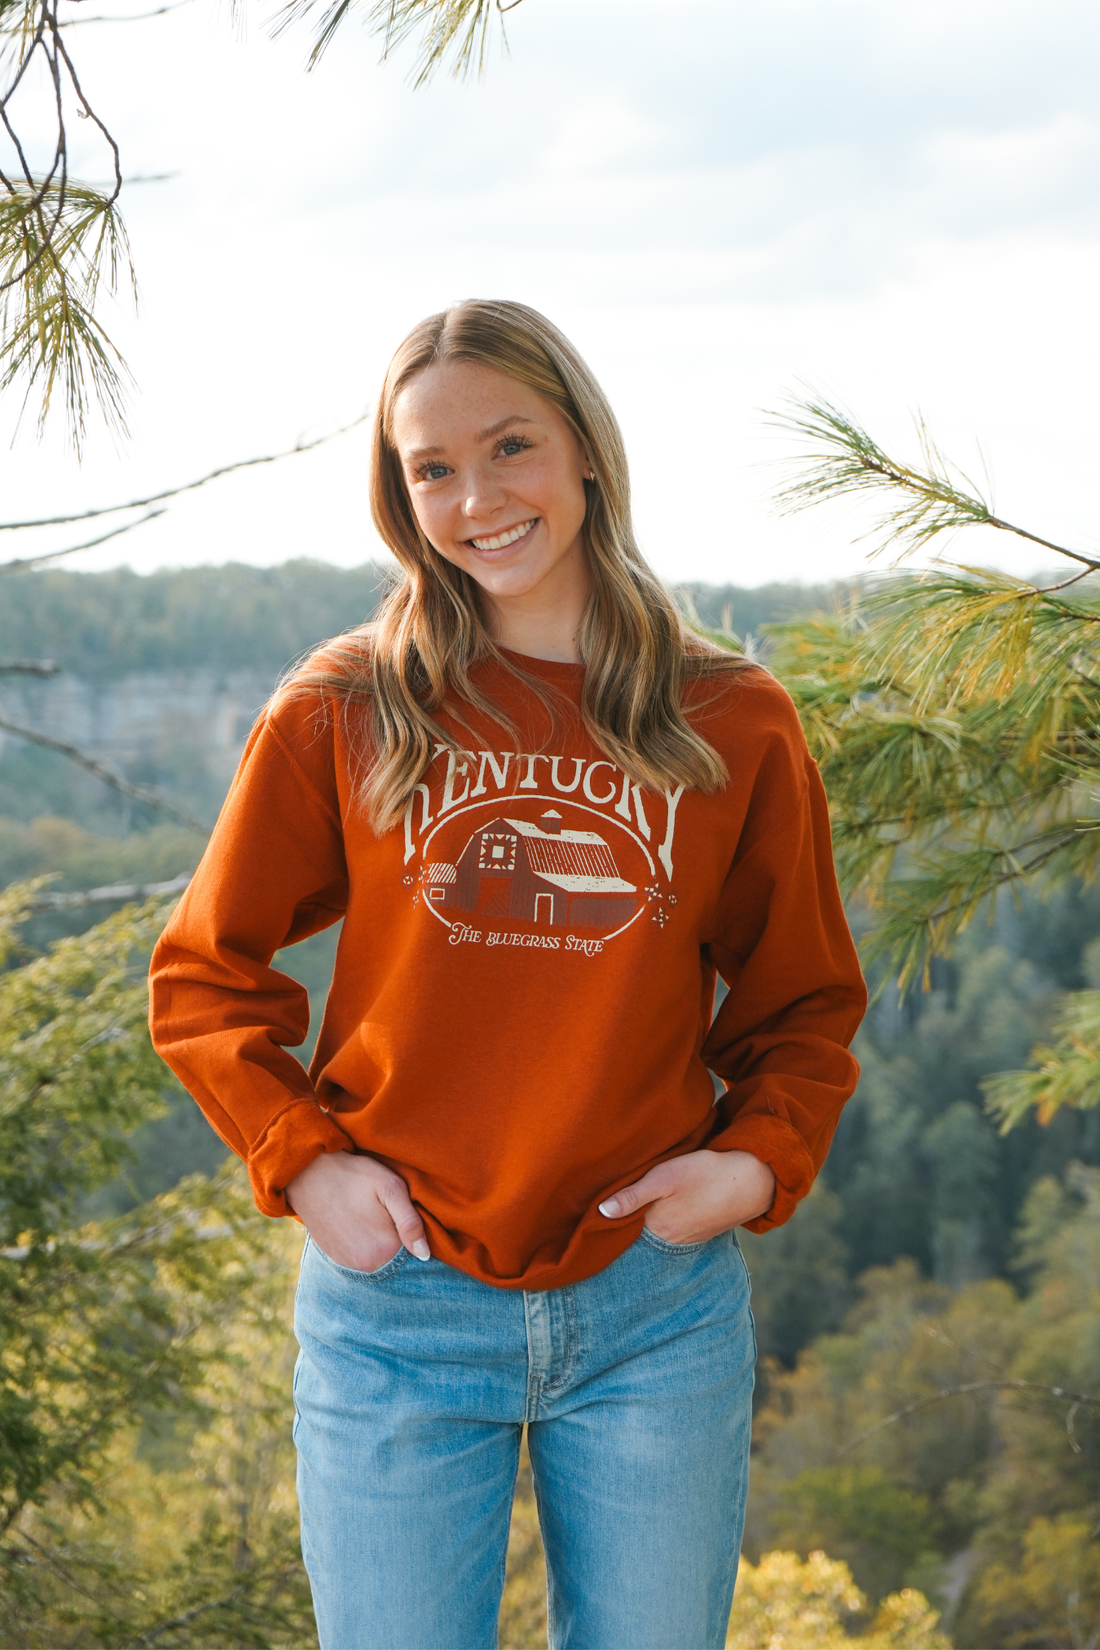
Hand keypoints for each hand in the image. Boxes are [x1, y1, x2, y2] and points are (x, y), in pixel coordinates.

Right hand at [286, 1151, 430, 1270]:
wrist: (308, 1173)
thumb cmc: (354, 1175)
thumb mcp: (390, 1187)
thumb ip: (411, 1222)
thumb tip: (424, 1254)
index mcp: (385, 1250)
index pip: (414, 1250)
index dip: (411, 1229)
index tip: (398, 1211)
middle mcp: (366, 1265)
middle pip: (395, 1255)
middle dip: (395, 1236)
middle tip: (382, 1210)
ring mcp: (348, 1265)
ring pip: (377, 1256)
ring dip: (377, 1240)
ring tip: (368, 1215)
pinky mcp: (335, 1259)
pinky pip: (358, 1256)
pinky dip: (362, 1243)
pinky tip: (356, 1222)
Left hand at [598, 1149, 775, 1244]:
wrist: (750, 1180)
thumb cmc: (704, 1173)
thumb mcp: (663, 1177)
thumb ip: (632, 1196)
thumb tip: (601, 1212)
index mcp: (657, 1227)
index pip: (623, 1233)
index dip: (608, 1226)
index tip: (590, 1219)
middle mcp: (670, 1239)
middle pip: (638, 1235)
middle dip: (623, 1227)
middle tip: (604, 1215)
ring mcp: (687, 1237)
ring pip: (656, 1233)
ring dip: (644, 1224)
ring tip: (627, 1213)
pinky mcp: (700, 1229)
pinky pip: (674, 1229)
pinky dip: (663, 1223)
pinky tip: (660, 1210)